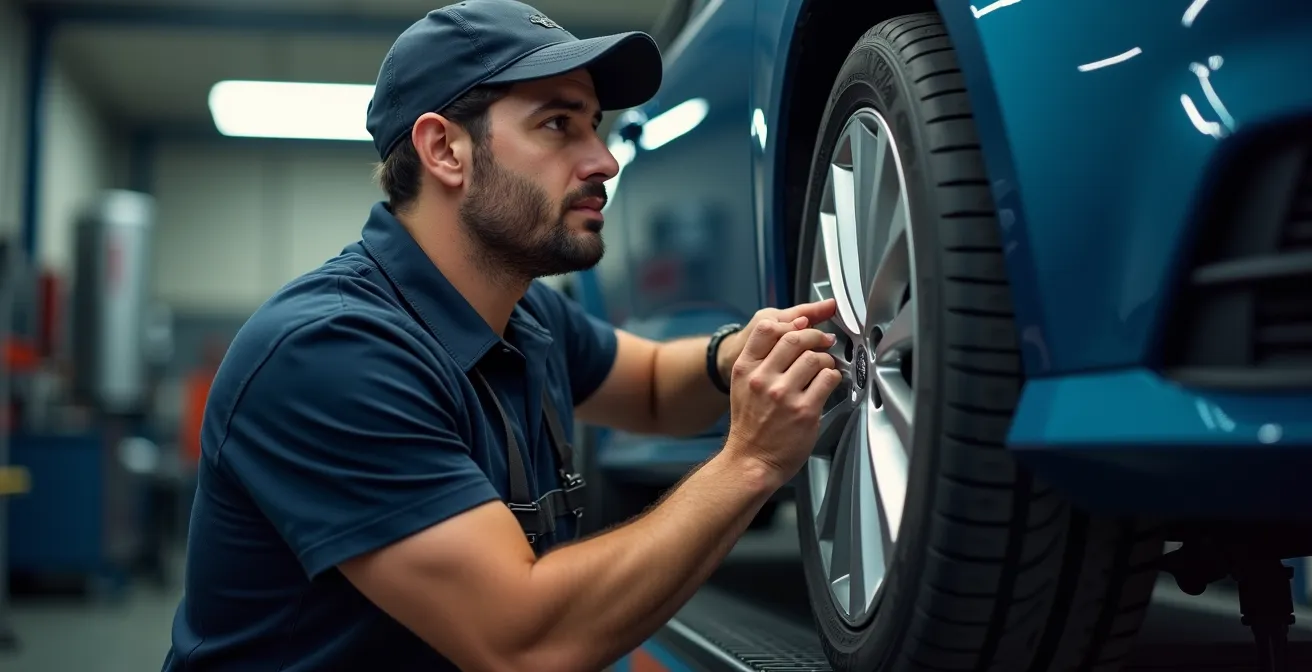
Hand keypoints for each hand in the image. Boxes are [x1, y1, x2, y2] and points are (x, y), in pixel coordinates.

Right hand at [723, 310, 843, 486]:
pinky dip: (833, 377)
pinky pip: (827, 379)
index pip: (766, 329)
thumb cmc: (750, 426)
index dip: (790, 322)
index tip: (803, 324)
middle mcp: (762, 379)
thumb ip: (759, 362)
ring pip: (814, 358)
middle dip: (815, 336)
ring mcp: (784, 395)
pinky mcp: (804, 411)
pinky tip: (828, 382)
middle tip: (823, 340)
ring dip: (826, 359)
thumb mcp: (742, 387)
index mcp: (745, 369)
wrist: (751, 461)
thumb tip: (789, 336)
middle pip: (795, 339)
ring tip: (825, 366)